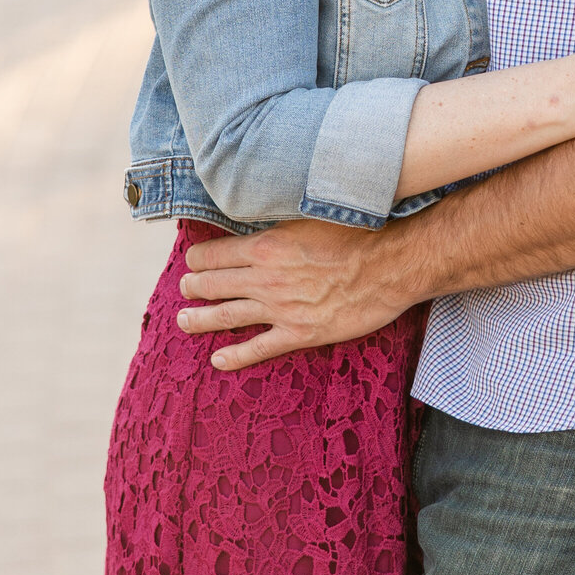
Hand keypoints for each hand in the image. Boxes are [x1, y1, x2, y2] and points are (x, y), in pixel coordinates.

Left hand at [177, 217, 416, 370]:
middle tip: (185, 289)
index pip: (214, 253)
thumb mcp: (311, 215)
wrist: (391, 265)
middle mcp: (265, 278)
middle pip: (214, 284)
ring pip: (226, 316)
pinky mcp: (299, 333)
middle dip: (194, 287)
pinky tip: (218, 360)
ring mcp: (280, 309)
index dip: (198, 258)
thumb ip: (280, 223)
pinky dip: (234, 356)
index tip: (193, 260)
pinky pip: (257, 348)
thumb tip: (260, 221)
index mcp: (266, 246)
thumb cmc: (358, 234)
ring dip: (200, 319)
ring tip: (183, 320)